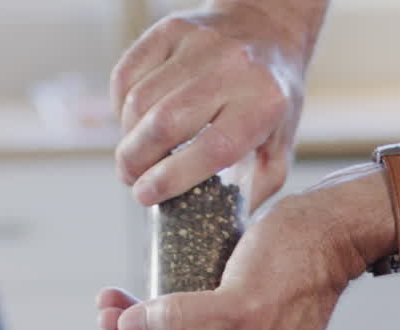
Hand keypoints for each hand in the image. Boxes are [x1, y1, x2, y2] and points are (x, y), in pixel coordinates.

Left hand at [96, 189, 371, 329]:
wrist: (329, 225)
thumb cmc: (300, 267)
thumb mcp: (238, 305)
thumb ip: (184, 323)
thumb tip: (128, 329)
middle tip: (108, 313)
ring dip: (146, 322)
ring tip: (113, 298)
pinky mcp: (249, 319)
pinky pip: (199, 322)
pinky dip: (168, 308)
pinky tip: (140, 292)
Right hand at [110, 5, 316, 207]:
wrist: (268, 30)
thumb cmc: (270, 98)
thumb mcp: (279, 144)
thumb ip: (256, 188)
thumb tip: (227, 231)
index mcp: (264, 103)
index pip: (210, 149)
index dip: (171, 178)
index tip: (145, 196)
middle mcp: (233, 69)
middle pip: (166, 124)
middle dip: (137, 160)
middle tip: (130, 179)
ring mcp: (200, 44)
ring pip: (141, 100)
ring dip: (127, 136)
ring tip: (134, 155)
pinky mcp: (172, 29)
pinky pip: (129, 73)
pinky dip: (120, 104)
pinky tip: (132, 121)